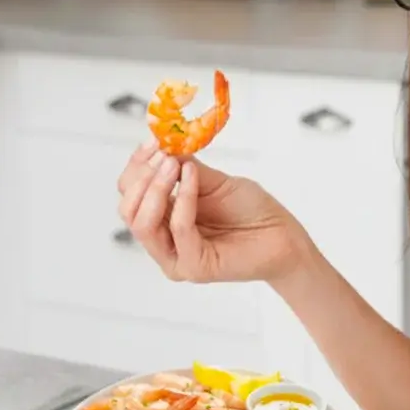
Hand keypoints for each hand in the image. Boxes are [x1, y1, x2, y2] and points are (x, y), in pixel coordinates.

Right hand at [116, 143, 307, 283]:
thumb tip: (161, 143)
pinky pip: (178, 229)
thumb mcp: (212, 180)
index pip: (130, 193)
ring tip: (176, 165)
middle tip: (164, 155)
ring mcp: (175, 258)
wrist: (282, 234)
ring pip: (143, 223)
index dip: (137, 166)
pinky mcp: (194, 267)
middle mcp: (163, 241)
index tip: (153, 141)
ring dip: (157, 187)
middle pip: (128, 209)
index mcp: (162, 219)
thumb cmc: (250, 209)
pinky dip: (184, 199)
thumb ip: (184, 166)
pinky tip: (193, 177)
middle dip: (142, 177)